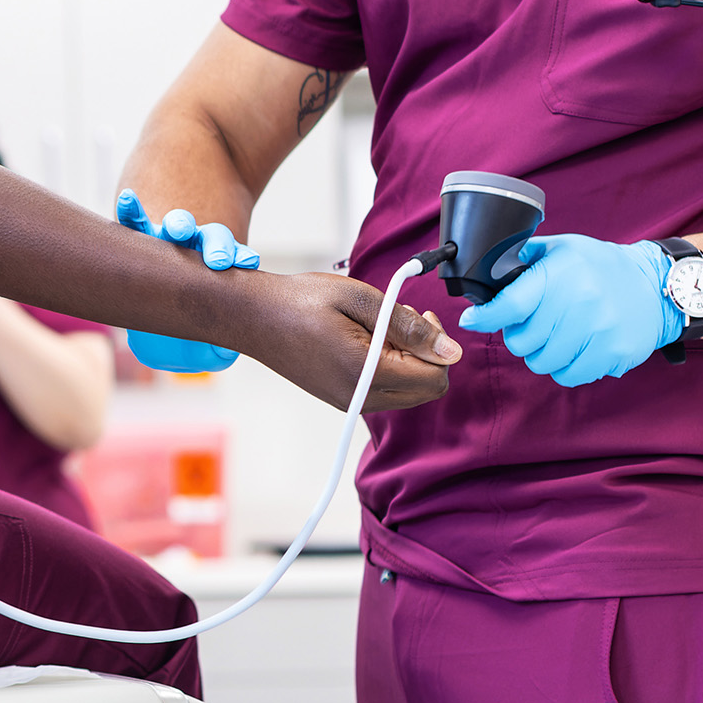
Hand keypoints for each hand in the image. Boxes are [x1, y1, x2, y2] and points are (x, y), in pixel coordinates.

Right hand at [114, 190, 260, 370]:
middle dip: (216, 246)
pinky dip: (131, 211)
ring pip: (177, 225)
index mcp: (215, 260)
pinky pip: (134, 219)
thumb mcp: (206, 319)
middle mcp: (195, 244)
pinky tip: (128, 201)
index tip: (248, 262)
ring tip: (178, 231)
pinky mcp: (139, 231)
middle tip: (219, 262)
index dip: (239, 256)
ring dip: (180, 226)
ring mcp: (167, 236)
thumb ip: (215, 338)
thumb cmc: (188, 300)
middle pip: (211, 237)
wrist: (157, 271)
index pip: (232, 255)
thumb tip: (220, 356)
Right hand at [256, 271, 458, 412]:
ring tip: (378, 326)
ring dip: (406, 359)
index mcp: (367, 374)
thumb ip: (408, 326)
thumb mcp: (360, 299)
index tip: (419, 314)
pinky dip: (388, 366)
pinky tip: (366, 339)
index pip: (435, 379)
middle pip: (426, 390)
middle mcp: (360, 399)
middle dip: (425, 353)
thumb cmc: (299, 301)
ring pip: (408, 392)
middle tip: (401, 316)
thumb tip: (450, 352)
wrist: (252, 317)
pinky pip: (385, 391)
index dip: (438, 346)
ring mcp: (350, 403)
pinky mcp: (342, 399)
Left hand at [457, 235, 681, 386]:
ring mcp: (598, 331)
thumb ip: (524, 259)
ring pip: (542, 362)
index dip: (484, 317)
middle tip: (533, 325)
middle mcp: (579, 302)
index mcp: (560, 274)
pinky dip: (565, 367)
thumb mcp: (562, 248)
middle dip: (519, 335)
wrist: (655, 285)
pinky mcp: (614, 353)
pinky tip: (574, 349)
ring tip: (555, 337)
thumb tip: (485, 274)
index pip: (510, 305)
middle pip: (522, 340)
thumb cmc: (600, 267)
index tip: (471, 320)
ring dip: (541, 354)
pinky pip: (570, 376)